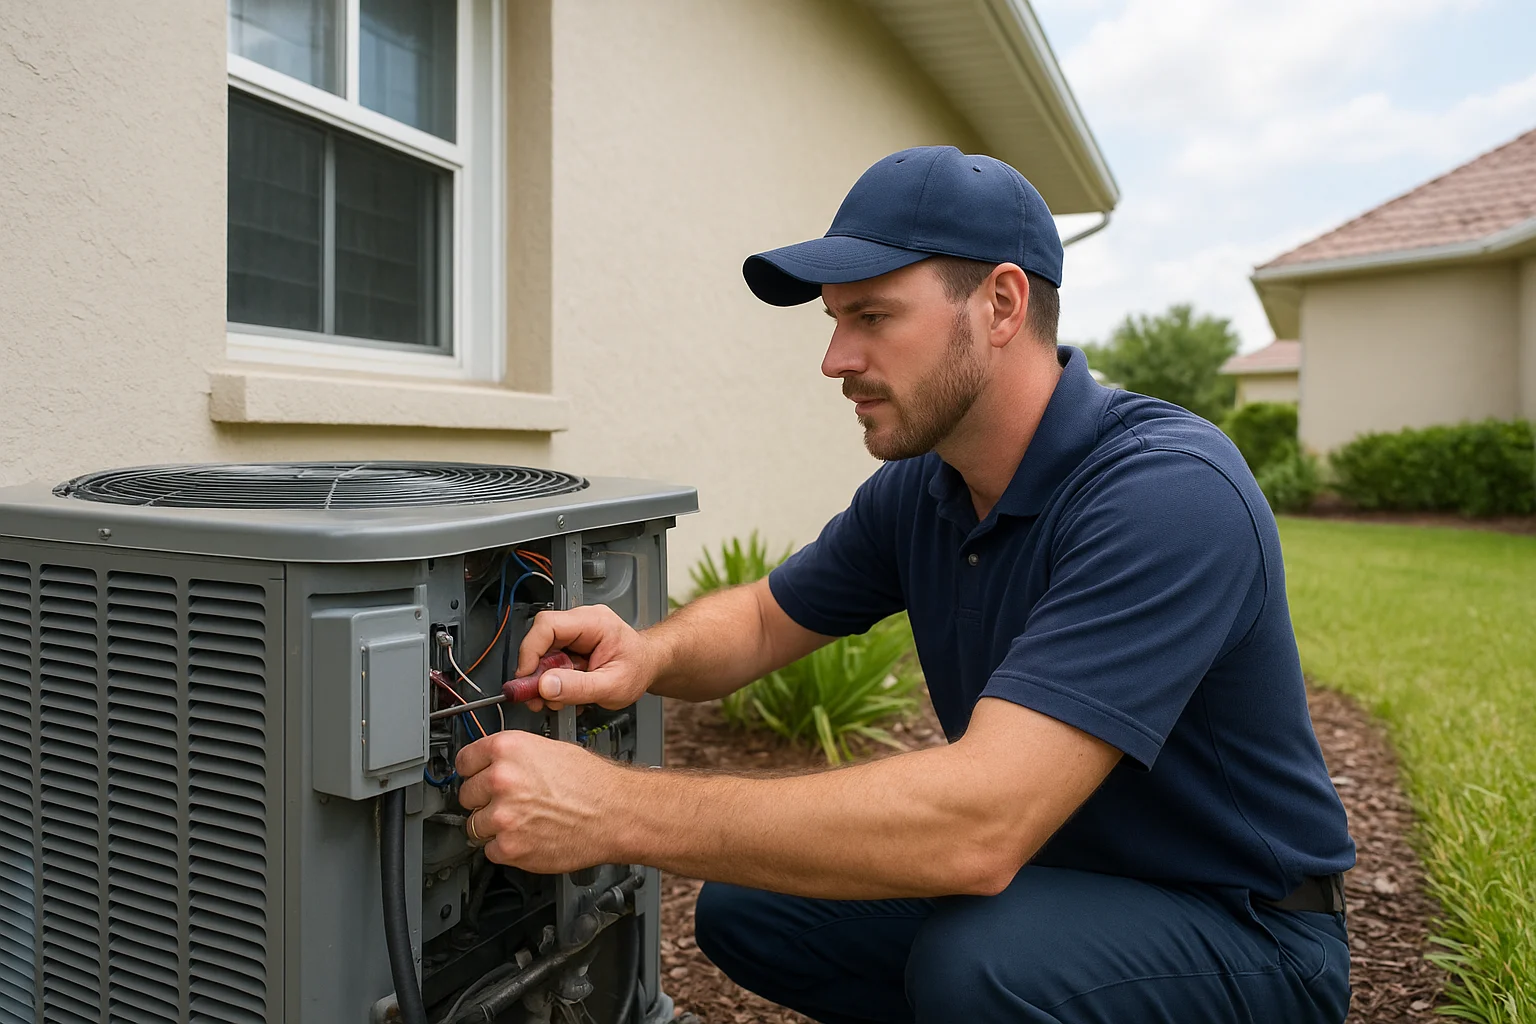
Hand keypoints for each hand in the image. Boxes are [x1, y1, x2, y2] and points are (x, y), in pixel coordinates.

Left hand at [455, 730, 625, 872]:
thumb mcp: (550, 749)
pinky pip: (490, 851)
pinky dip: (505, 848)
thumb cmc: (592, 782)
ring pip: (474, 825)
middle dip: (483, 799)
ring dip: (493, 826)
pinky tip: (527, 836)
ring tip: (522, 821)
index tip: (477, 777)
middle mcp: (501, 779)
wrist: (615, 813)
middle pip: (465, 794)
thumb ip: (514, 756)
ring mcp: (502, 816)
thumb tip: (493, 764)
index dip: (474, 771)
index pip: (463, 761)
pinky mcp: (509, 847)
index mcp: (508, 748)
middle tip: (509, 801)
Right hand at [516, 605, 657, 710]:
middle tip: (537, 697)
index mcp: (594, 622)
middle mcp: (581, 622)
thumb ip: (578, 687)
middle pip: (541, 640)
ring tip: (557, 699)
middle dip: (536, 672)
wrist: (648, 666)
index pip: (548, 625)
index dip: (530, 651)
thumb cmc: (639, 669)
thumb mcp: (612, 686)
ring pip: (543, 653)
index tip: (526, 677)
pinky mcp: (570, 646)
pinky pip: (550, 661)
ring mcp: (575, 633)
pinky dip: (552, 681)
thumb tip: (545, 686)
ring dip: (544, 680)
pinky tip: (564, 692)